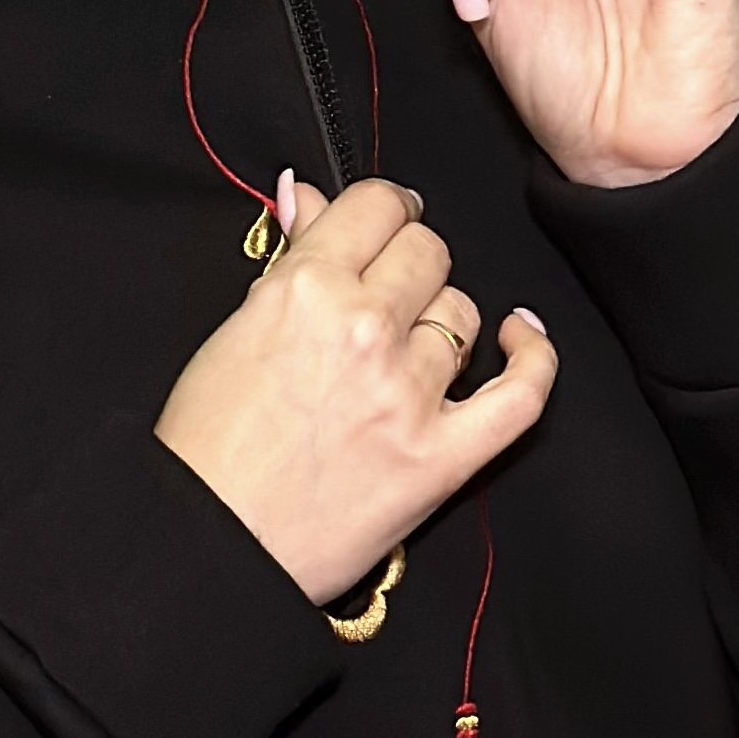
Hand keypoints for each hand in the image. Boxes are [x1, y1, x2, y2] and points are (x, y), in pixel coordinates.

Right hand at [155, 174, 555, 603]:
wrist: (209, 543)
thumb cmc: (206, 447)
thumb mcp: (231, 332)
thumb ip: (286, 260)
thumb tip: (306, 193)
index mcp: (304, 288)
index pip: (376, 206)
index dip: (385, 209)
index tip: (387, 222)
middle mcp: (363, 328)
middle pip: (426, 252)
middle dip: (408, 264)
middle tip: (387, 292)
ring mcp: (409, 392)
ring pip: (462, 314)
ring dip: (439, 321)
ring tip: (407, 348)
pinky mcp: (442, 455)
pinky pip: (521, 392)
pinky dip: (532, 356)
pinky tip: (522, 336)